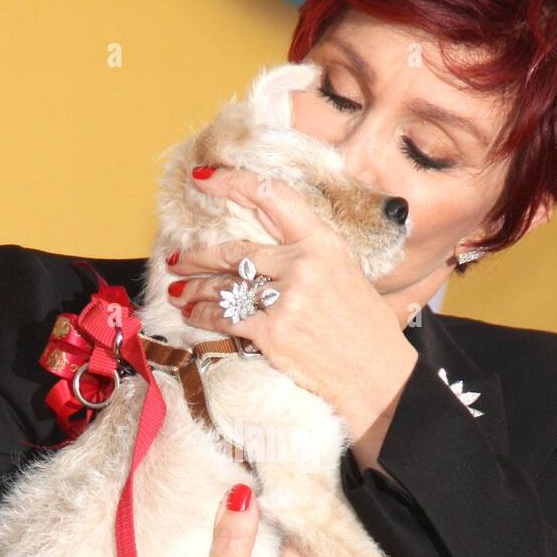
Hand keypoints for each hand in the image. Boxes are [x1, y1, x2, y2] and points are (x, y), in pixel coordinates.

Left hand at [166, 165, 416, 441]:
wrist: (378, 377)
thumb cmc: (364, 330)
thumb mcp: (346, 275)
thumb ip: (309, 256)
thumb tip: (271, 248)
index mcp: (324, 243)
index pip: (272, 197)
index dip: (233, 183)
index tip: (204, 179)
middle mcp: (303, 264)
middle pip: (234, 250)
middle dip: (197, 255)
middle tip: (177, 256)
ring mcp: (286, 298)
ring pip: (224, 285)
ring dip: (193, 288)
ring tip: (177, 289)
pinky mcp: (272, 331)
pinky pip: (226, 317)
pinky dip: (203, 315)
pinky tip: (192, 313)